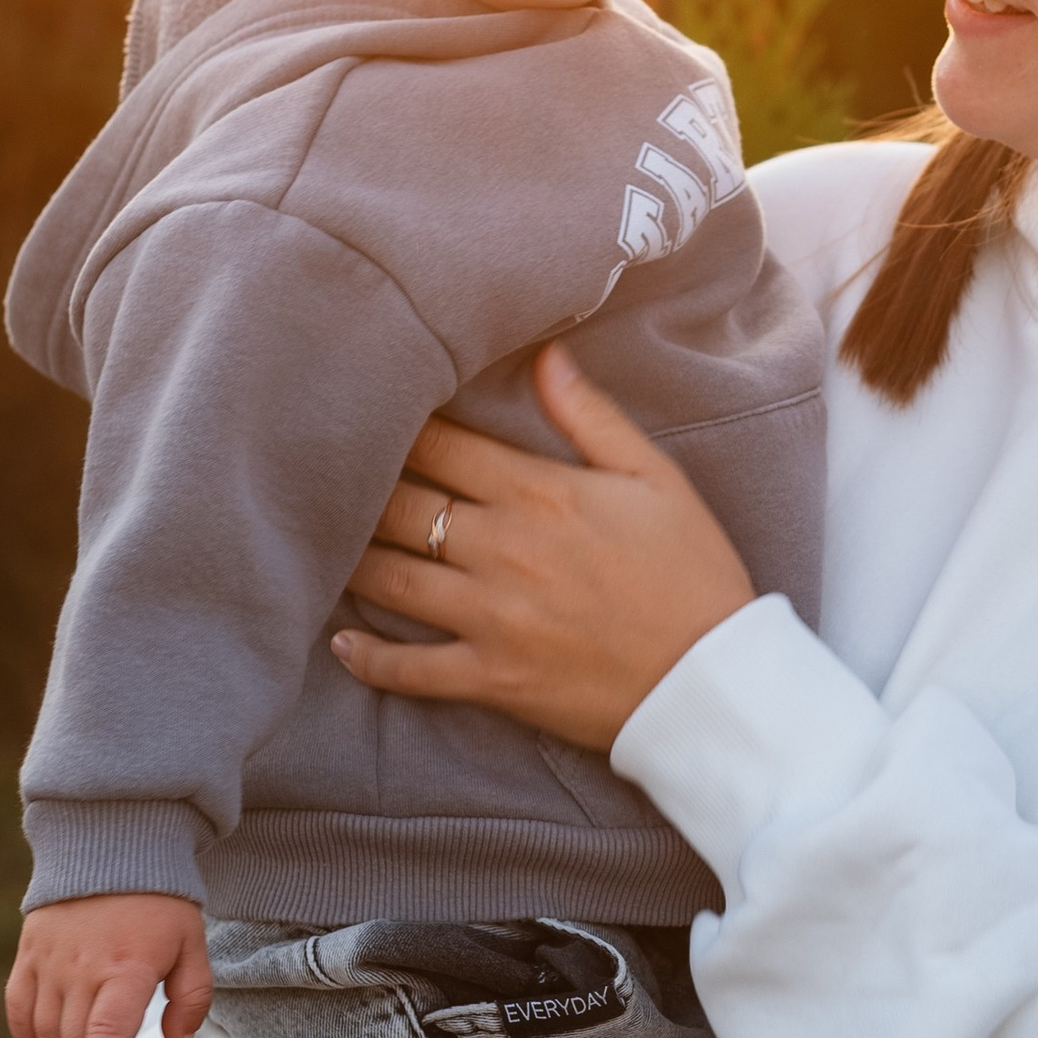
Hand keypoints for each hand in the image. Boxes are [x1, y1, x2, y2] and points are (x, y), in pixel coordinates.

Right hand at [8, 893, 210, 1037]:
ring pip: (46, 1036)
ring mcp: (49, 963)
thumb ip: (192, 1001)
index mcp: (127, 969)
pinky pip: (19, 1013)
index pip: (105, 1036)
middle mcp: (81, 969)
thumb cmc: (160, 903)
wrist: (113, 847)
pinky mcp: (28, 956)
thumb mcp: (194, 947)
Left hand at [330, 340, 755, 750]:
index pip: (439, 445)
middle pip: (398, 505)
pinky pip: (409, 669)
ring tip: (324, 546)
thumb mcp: (656, 479)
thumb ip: (591, 417)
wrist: (713, 681)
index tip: (368, 416)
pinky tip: (343, 643)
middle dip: (358, 487)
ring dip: (349, 561)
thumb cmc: (693, 573)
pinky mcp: (490, 678)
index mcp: (540, 492)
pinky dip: (368, 658)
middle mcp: (502, 550)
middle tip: (325, 476)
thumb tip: (544, 355)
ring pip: (388, 580)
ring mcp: (490, 618)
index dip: (397, 428)